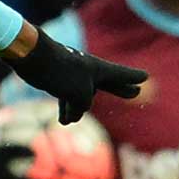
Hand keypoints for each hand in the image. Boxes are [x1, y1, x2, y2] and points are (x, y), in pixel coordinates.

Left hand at [4, 28, 145, 123]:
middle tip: (136, 91)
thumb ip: (82, 106)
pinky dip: (66, 108)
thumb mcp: (80, 95)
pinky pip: (67, 97)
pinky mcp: (57, 79)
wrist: (33, 57)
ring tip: (71, 120)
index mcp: (99, 70)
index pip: (121, 74)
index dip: (132, 78)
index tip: (146, 77)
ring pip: (82, 95)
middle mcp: (88, 71)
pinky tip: (63, 121)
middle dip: (120, 89)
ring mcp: (72, 75)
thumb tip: (72, 114)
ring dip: (77, 109)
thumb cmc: (61, 72)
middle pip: (109, 83)